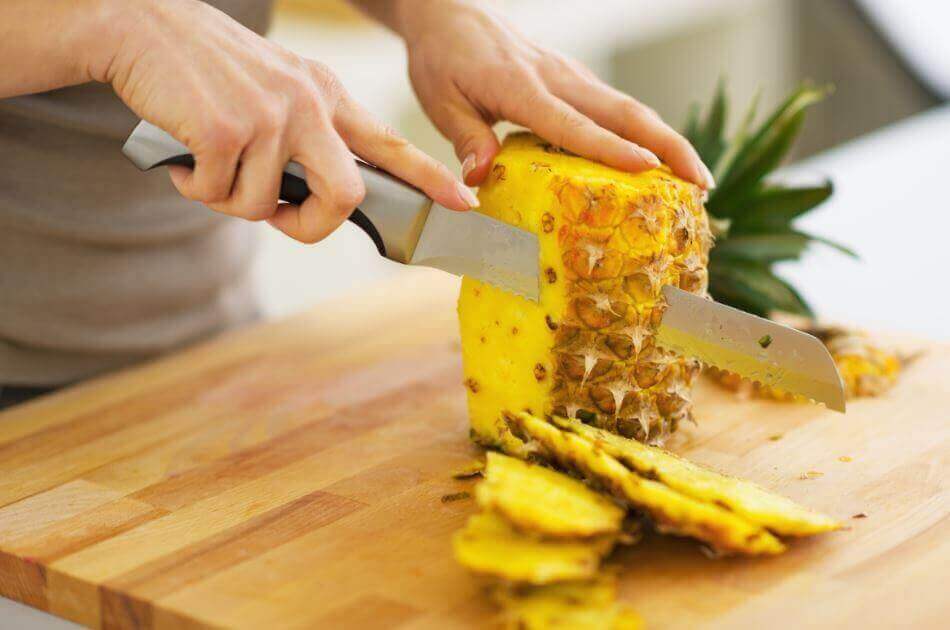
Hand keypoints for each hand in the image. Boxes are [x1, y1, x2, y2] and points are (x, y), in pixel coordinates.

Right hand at [91, 0, 475, 242]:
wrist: (141, 26)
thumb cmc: (208, 71)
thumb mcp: (277, 88)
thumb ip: (307, 137)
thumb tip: (308, 202)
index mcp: (326, 94)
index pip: (389, 143)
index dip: (429, 177)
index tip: (463, 202)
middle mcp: (308, 103)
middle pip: (346, 195)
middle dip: (310, 225)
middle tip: (275, 216)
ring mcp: (270, 115)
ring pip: (263, 205)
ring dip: (227, 198)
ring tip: (205, 162)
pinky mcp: (225, 130)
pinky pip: (217, 195)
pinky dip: (193, 187)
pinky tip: (181, 155)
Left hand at [395, 1, 713, 187]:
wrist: (451, 15)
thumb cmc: (444, 61)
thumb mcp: (441, 102)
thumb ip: (466, 139)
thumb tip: (480, 180)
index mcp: (521, 87)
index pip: (572, 123)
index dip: (610, 148)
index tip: (647, 169)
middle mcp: (557, 78)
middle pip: (624, 112)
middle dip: (668, 146)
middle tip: (700, 183)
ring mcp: (571, 76)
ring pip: (630, 108)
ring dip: (667, 140)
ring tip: (697, 178)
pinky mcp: (575, 80)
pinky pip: (616, 108)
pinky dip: (645, 133)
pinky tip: (660, 159)